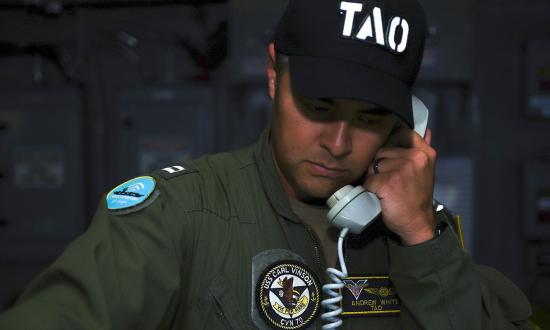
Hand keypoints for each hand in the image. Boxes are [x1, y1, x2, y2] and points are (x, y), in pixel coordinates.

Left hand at [363, 127, 436, 245]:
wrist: (417, 223)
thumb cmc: (417, 197)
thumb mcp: (425, 169)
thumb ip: (421, 149)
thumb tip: (426, 129)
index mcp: (425, 152)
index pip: (403, 133)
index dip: (392, 140)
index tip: (391, 153)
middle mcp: (415, 157)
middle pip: (382, 151)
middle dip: (380, 165)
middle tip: (390, 181)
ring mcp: (402, 169)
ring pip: (374, 165)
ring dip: (374, 177)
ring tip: (387, 189)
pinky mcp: (388, 183)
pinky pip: (369, 181)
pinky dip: (370, 189)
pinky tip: (381, 196)